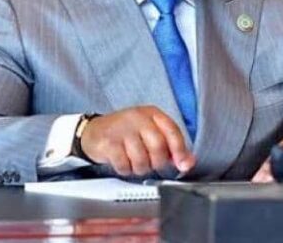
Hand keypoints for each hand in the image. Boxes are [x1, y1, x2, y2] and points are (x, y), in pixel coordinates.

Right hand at [80, 106, 195, 176]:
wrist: (94, 132)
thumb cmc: (125, 133)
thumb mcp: (150, 133)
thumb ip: (171, 146)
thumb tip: (188, 162)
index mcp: (152, 114)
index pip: (172, 131)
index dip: (180, 150)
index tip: (182, 164)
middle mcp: (137, 118)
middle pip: (158, 146)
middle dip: (157, 162)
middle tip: (150, 163)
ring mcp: (122, 129)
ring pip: (141, 159)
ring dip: (139, 168)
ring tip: (134, 162)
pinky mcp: (108, 142)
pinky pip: (124, 164)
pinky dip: (125, 169)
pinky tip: (122, 162)